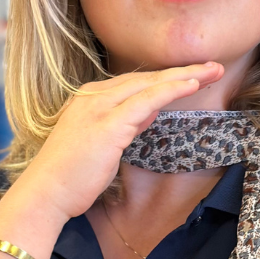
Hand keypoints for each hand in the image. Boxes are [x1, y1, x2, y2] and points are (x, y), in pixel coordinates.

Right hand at [13, 62, 224, 221]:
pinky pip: (148, 100)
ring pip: (150, 84)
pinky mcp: (109, 124)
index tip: (191, 76)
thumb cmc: (70, 176)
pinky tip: (193, 85)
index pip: (135, 83)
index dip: (165, 79)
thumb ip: (125, 124)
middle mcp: (93, 96)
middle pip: (146, 78)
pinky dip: (172, 90)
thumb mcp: (102, 144)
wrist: (45, 193)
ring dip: (185, 76)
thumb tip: (150, 112)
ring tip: (214, 70)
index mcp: (89, 99)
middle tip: (213, 66)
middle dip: (182, 71)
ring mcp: (99, 107)